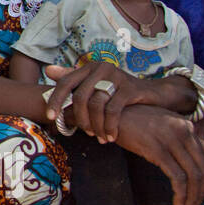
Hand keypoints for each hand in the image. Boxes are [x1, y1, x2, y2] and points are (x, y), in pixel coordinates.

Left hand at [43, 62, 166, 142]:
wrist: (155, 93)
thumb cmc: (119, 92)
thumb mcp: (96, 84)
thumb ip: (74, 78)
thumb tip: (48, 70)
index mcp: (89, 67)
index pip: (65, 82)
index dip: (55, 100)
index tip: (50, 117)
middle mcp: (101, 68)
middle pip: (79, 96)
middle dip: (78, 118)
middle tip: (84, 133)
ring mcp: (116, 77)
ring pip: (95, 105)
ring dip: (95, 125)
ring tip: (98, 136)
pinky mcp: (130, 89)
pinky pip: (113, 110)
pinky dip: (109, 126)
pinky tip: (110, 136)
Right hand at [114, 104, 203, 204]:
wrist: (108, 113)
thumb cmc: (133, 120)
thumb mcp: (162, 126)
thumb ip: (185, 137)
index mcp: (185, 126)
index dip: (203, 181)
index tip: (196, 195)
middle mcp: (183, 131)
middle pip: (202, 169)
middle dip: (200, 193)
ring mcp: (171, 140)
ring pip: (192, 175)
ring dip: (192, 198)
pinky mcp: (156, 149)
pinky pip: (177, 177)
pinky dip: (180, 194)